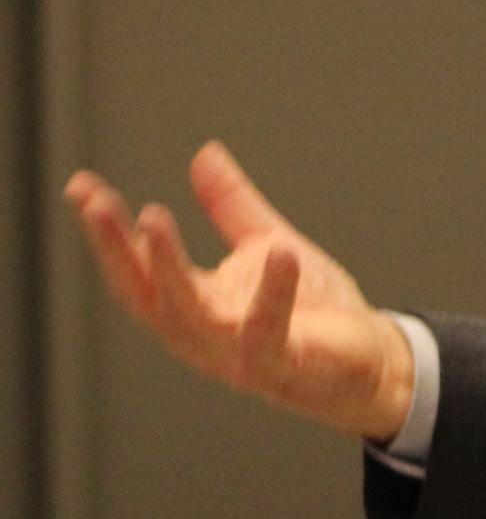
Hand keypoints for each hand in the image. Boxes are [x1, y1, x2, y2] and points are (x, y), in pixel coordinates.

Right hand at [62, 142, 414, 443]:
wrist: (370, 362)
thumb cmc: (313, 310)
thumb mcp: (268, 244)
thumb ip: (231, 206)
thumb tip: (203, 154)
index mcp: (193, 305)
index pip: (136, 268)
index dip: (106, 231)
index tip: (81, 186)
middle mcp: (202, 334)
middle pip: (145, 292)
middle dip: (115, 248)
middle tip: (96, 202)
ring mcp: (237, 353)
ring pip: (187, 316)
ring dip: (167, 268)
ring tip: (152, 219)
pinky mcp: (282, 364)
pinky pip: (268, 332)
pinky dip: (272, 294)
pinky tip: (280, 252)